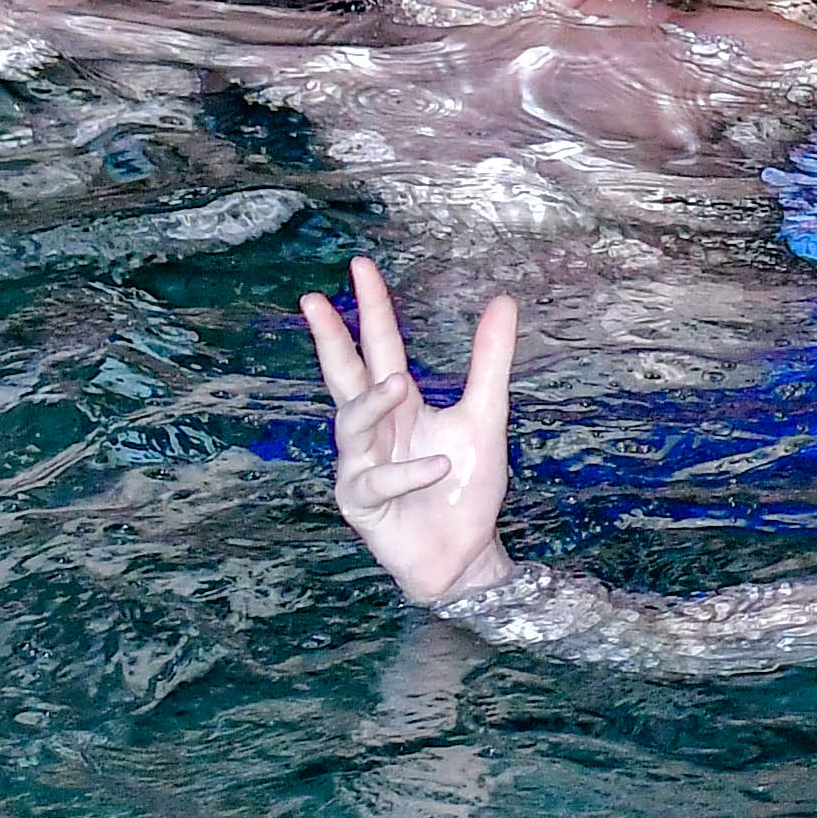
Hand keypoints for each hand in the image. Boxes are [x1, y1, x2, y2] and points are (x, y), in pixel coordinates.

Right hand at [303, 255, 519, 604]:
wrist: (466, 552)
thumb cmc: (465, 485)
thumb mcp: (486, 416)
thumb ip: (489, 362)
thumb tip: (503, 300)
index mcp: (399, 404)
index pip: (379, 346)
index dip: (371, 308)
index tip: (360, 266)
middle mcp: (373, 430)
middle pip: (344, 376)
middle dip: (329, 339)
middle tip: (313, 300)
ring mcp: (361, 466)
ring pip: (352, 426)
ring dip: (373, 403)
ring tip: (400, 383)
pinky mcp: (363, 504)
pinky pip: (377, 480)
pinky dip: (408, 471)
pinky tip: (438, 464)